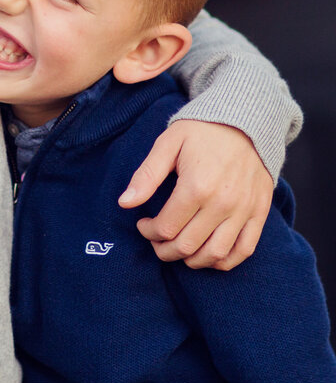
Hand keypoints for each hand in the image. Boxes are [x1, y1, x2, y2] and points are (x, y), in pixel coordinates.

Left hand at [118, 120, 272, 269]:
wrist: (245, 121)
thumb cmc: (202, 131)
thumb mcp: (168, 144)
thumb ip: (146, 175)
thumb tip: (124, 203)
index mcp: (196, 186)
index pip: (166, 228)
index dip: (149, 232)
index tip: (143, 224)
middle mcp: (222, 203)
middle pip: (187, 246)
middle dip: (164, 250)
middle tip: (156, 240)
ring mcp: (244, 210)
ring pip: (214, 254)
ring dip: (191, 260)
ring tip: (179, 249)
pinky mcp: (259, 212)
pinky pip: (244, 250)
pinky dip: (224, 261)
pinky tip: (208, 256)